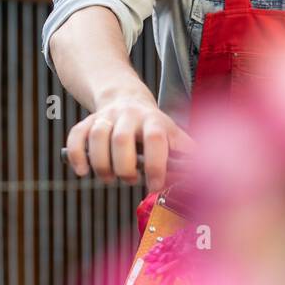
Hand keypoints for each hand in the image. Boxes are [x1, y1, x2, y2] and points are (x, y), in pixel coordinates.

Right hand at [65, 96, 195, 190]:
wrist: (126, 99)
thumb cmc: (154, 127)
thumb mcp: (173, 134)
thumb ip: (187, 153)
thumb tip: (207, 174)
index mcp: (155, 121)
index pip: (155, 139)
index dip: (155, 165)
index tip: (154, 185)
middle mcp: (129, 116)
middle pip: (121, 139)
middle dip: (124, 168)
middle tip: (129, 180)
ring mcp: (107, 117)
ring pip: (97, 137)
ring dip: (101, 165)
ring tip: (109, 179)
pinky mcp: (88, 121)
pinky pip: (76, 136)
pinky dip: (77, 155)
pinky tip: (83, 171)